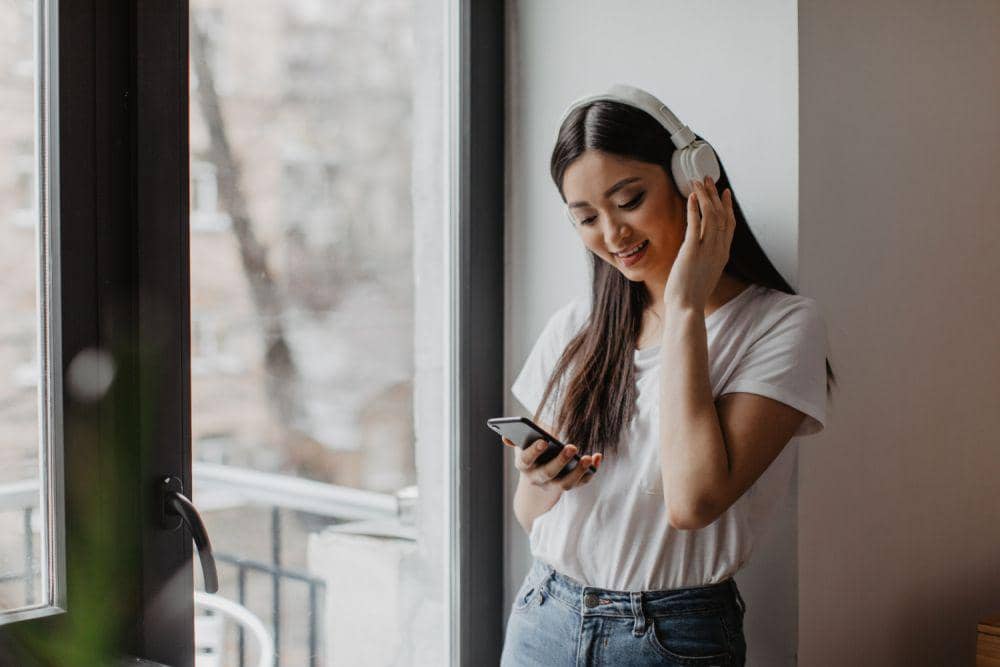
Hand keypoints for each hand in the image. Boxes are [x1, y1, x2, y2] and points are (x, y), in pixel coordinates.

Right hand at [501, 437, 601, 490]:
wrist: (537, 484)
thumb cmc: (533, 453)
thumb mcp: (522, 445)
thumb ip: (518, 438)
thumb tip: (506, 437)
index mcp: (524, 464)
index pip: (526, 459)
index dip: (533, 452)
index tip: (543, 441)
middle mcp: (537, 478)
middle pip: (548, 473)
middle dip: (560, 461)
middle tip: (572, 447)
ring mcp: (554, 485)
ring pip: (565, 484)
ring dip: (578, 471)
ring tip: (587, 458)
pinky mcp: (570, 486)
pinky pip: (581, 482)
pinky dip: (591, 471)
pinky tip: (597, 457)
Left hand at [663, 175, 734, 310]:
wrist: (687, 307)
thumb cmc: (691, 295)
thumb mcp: (703, 273)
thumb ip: (704, 259)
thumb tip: (697, 252)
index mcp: (722, 255)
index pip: (729, 225)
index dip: (727, 207)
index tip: (724, 193)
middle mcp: (718, 250)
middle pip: (721, 215)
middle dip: (714, 195)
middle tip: (708, 179)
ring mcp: (707, 250)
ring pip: (710, 216)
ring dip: (704, 196)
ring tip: (697, 182)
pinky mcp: (692, 251)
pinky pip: (695, 225)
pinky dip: (694, 209)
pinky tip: (691, 197)